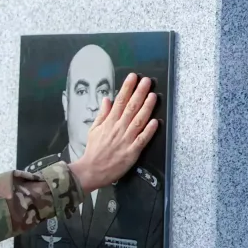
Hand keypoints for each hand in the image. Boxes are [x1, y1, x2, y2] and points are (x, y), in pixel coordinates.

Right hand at [68, 73, 158, 192]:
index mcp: (109, 122)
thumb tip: (107, 100)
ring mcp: (126, 140)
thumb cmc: (93, 151)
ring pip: (138, 120)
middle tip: (146, 81)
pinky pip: (142, 139)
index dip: (127, 88)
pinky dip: (149, 130)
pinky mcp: (132, 151)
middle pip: (130, 107)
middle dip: (139, 92)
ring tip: (153, 96)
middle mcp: (118, 128)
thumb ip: (102, 114)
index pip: (119, 101)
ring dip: (146, 107)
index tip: (133, 78)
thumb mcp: (94, 129)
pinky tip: (156, 122)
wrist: (91, 170)